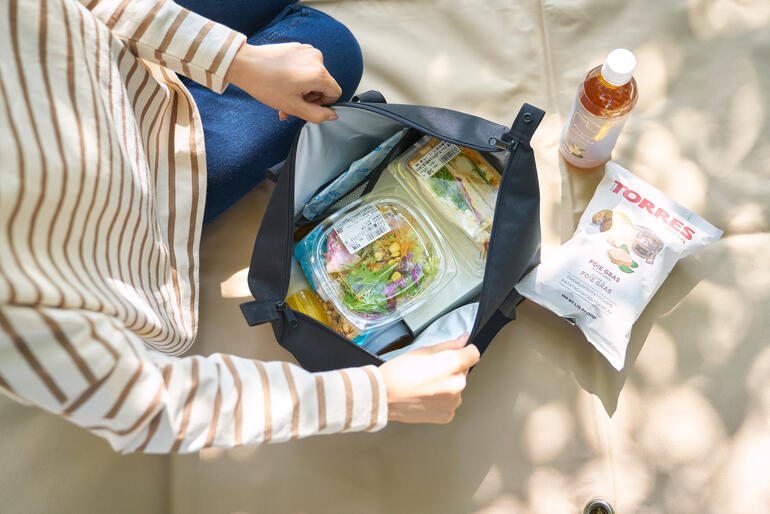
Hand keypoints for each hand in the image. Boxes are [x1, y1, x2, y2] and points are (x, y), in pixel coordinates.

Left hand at [225, 41, 341, 123]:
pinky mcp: (298, 48)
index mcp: (319, 73)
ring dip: (302, 88)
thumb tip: (333, 115)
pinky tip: (282, 81)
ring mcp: (307, 51)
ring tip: (284, 94)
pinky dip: (297, 77)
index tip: (305, 105)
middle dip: (309, 97)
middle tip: (290, 104)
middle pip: (323, 85)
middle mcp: (317, 59)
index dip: (322, 104)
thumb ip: (317, 115)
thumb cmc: (266, 85)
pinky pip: (305, 67)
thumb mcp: (294, 107)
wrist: (245, 65)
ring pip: (313, 77)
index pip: (335, 93)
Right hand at [379, 334, 479, 423]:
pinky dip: (441, 400)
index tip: (459, 354)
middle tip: (431, 371)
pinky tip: (426, 396)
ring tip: (426, 385)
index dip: (466, 352)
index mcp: (453, 364)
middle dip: (451, 370)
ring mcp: (454, 401)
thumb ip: (449, 345)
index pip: (474, 354)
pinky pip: (450, 403)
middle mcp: (458, 383)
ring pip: (456, 388)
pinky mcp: (448, 415)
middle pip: (463, 372)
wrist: (384, 396)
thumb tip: (464, 340)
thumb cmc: (399, 372)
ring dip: (447, 386)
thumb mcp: (424, 350)